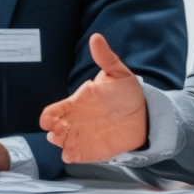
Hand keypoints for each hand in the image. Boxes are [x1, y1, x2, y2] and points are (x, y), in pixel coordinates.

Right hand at [39, 33, 147, 162]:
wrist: (145, 115)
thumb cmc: (127, 93)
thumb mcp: (118, 73)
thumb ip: (105, 57)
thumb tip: (96, 37)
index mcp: (77, 102)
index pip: (53, 111)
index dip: (49, 116)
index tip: (52, 118)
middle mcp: (76, 120)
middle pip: (54, 129)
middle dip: (52, 132)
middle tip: (58, 132)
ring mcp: (83, 136)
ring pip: (62, 143)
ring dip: (60, 144)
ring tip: (65, 143)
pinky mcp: (93, 150)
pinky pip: (76, 155)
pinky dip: (71, 155)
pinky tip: (72, 154)